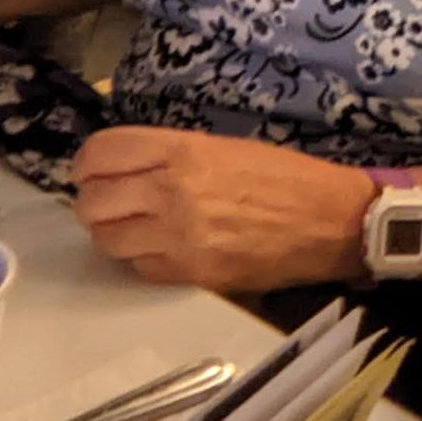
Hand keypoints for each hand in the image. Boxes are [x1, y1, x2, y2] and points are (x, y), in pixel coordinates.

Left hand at [71, 128, 374, 292]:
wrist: (333, 220)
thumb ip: (171, 155)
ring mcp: (179, 237)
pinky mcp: (192, 273)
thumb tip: (124, 170)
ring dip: (115, 235)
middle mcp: (172, 191)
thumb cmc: (285, 177)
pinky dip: (143, 260)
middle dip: (95, 203)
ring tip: (136, 230)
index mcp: (182, 150)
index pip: (100, 154)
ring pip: (107, 241)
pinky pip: (140, 269)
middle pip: (92, 202)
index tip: (93, 172)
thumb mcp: (225, 147)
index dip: (88, 165)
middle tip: (112, 204)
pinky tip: (164, 249)